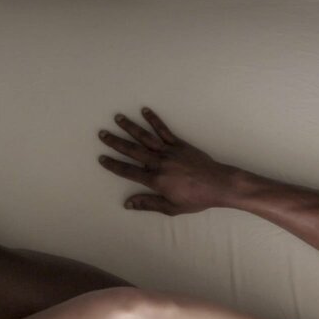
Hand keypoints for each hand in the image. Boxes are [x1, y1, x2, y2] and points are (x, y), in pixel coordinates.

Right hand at [97, 108, 238, 215]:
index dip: (113, 165)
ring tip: (118, 118)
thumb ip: (148, 203)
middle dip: (116, 142)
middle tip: (102, 133)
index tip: (101, 158)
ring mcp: (169, 151)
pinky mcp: (179, 144)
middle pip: (132, 151)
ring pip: (145, 137)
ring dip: (130, 127)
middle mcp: (159, 163)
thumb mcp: (171, 207)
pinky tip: (145, 111)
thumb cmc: (195, 198)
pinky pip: (164, 130)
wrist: (217, 184)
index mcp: (155, 180)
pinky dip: (154, 120)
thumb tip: (128, 204)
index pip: (128, 171)